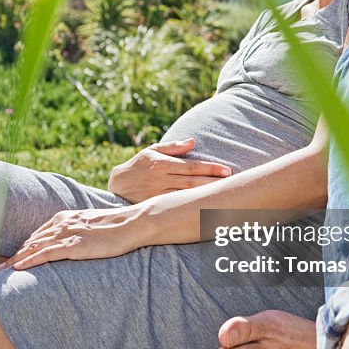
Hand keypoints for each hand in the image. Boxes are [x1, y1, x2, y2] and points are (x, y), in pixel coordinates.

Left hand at [0, 205, 142, 270]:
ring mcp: (68, 234)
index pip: (38, 234)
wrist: (133, 223)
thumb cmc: (118, 226)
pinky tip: (18, 268)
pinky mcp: (74, 246)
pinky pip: (46, 254)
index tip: (13, 257)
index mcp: (66, 217)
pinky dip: (30, 260)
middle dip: (14, 254)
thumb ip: (79, 231)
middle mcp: (62, 223)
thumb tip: (76, 243)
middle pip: (32, 241)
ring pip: (34, 247)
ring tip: (1, 270)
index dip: (24, 247)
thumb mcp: (93, 226)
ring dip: (16, 259)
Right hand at [108, 137, 231, 202]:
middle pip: (192, 182)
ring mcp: (157, 194)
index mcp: (161, 164)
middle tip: (232, 183)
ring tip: (223, 195)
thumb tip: (193, 141)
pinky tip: (205, 207)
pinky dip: (191, 207)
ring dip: (205, 196)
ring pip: (186, 196)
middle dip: (212, 182)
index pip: (191, 166)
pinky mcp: (154, 206)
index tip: (227, 170)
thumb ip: (173, 147)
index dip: (210, 168)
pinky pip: (176, 207)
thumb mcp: (151, 151)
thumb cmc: (138, 166)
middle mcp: (160, 179)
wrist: (116, 186)